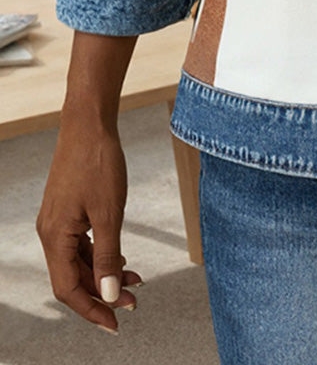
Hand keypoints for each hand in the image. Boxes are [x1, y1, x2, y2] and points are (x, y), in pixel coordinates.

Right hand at [35, 113, 142, 333]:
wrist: (90, 123)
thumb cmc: (98, 162)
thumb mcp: (109, 212)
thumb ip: (108, 255)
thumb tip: (108, 294)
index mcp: (55, 237)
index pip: (68, 289)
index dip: (91, 310)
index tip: (115, 323)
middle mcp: (51, 232)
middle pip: (73, 277)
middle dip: (102, 292)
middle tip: (133, 300)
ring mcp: (58, 221)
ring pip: (79, 261)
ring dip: (104, 273)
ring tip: (134, 279)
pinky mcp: (68, 210)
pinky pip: (81, 243)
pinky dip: (101, 253)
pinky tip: (121, 256)